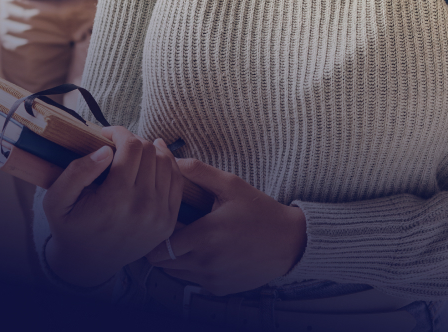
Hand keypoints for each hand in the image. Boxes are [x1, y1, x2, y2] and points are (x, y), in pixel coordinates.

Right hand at [43, 128, 183, 286]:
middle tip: (118, 146)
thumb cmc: (70, 227)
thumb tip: (106, 150)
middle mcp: (143, 207)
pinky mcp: (169, 222)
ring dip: (151, 151)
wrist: (89, 263)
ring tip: (135, 151)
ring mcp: (160, 216)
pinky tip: (154, 159)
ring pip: (166, 162)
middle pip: (150, 152)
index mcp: (116, 200)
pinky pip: (177, 181)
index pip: (132, 147)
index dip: (120, 133)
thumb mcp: (57, 200)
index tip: (107, 135)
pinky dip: (167, 165)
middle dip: (133, 141)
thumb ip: (77, 172)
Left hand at [144, 159, 306, 295]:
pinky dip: (193, 268)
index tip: (166, 221)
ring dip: (176, 258)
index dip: (158, 233)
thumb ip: (199, 171)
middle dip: (163, 246)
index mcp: (204, 236)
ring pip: (174, 273)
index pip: (158, 246)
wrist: (289, 243)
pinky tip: (209, 252)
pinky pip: (192, 281)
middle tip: (176, 229)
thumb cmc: (260, 211)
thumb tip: (170, 158)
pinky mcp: (218, 288)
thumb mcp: (232, 185)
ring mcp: (211, 279)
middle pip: (161, 262)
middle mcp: (204, 262)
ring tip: (193, 239)